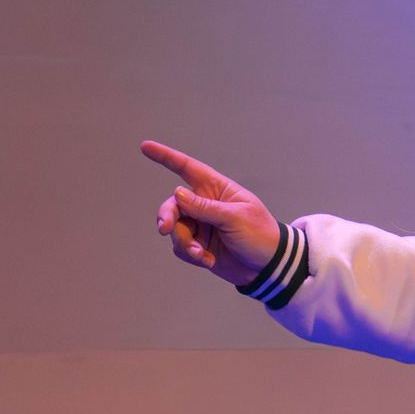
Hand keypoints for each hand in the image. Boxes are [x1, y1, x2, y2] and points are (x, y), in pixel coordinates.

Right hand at [140, 139, 281, 287]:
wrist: (269, 267)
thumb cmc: (261, 235)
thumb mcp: (236, 218)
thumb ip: (205, 207)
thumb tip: (177, 194)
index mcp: (217, 190)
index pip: (188, 169)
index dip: (166, 157)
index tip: (145, 147)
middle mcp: (205, 205)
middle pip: (173, 204)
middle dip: (167, 216)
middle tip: (165, 229)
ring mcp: (201, 225)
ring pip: (175, 228)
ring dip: (184, 242)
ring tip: (200, 253)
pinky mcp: (199, 245)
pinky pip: (181, 247)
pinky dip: (191, 254)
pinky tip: (208, 260)